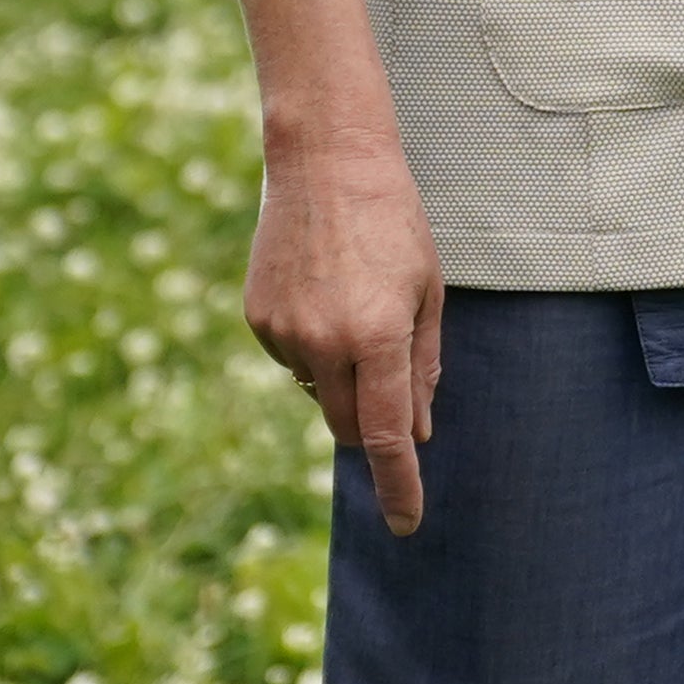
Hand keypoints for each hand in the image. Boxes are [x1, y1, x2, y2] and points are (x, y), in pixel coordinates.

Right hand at [243, 143, 445, 535]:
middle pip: (347, 426)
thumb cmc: (391, 221)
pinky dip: (311, 349)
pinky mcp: (256, 318)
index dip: (399, 485)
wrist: (323, 160)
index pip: (387, 435)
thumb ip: (423, 368)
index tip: (406, 524)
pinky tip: (322, 294)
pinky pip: (290, 361)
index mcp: (377, 336)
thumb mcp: (427, 291)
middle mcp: (324, 342)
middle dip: (371, 424)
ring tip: (353, 304)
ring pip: (317, 393)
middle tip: (389, 377)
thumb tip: (417, 432)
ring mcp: (283, 332)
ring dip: (340, 377)